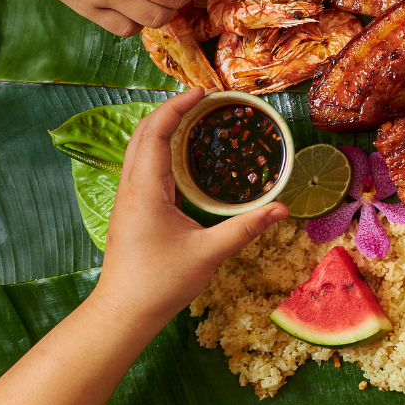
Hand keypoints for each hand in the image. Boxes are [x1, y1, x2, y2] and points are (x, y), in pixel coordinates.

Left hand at [94, 89, 286, 325]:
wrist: (123, 312)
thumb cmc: (160, 282)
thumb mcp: (209, 253)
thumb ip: (246, 228)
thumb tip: (281, 208)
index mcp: (146, 190)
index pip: (156, 133)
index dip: (177, 107)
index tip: (203, 92)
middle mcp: (131, 187)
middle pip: (143, 133)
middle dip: (171, 109)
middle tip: (204, 98)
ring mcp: (128, 197)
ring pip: (139, 148)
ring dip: (163, 126)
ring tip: (195, 117)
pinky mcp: (131, 208)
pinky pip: (143, 164)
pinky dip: (161, 147)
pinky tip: (183, 154)